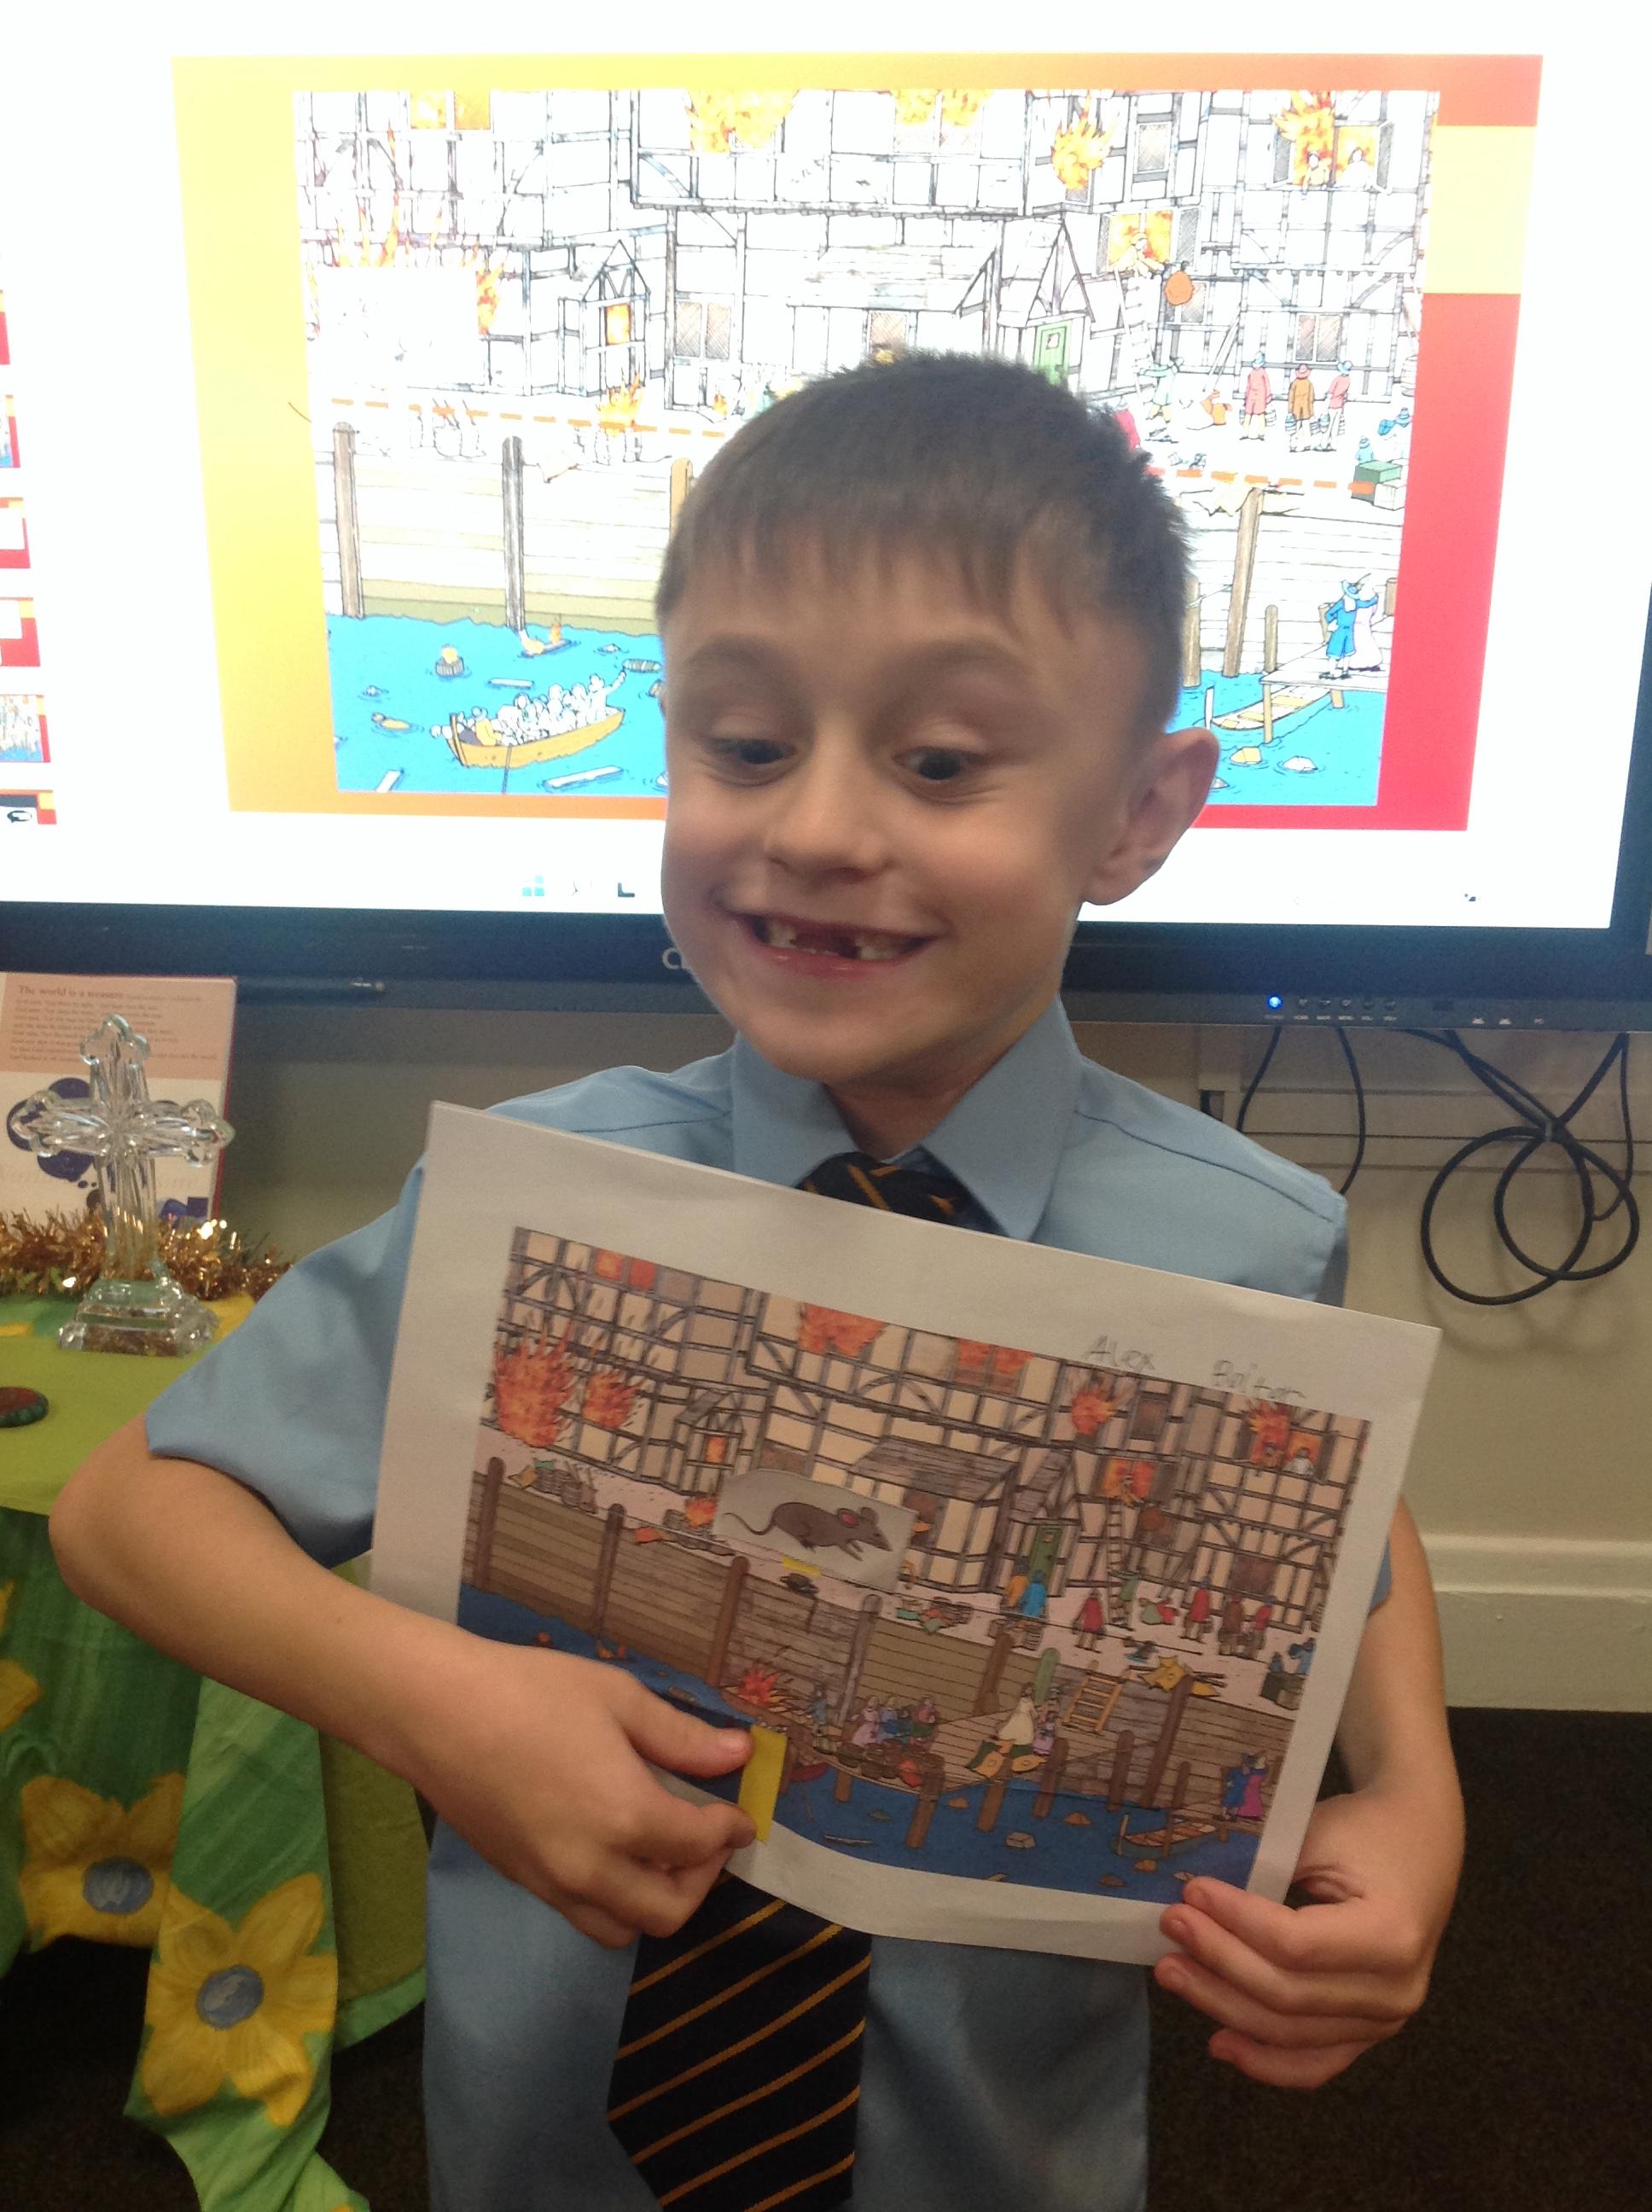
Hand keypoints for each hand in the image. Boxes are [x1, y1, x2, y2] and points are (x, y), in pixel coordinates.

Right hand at [407, 1636, 754, 1948]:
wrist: (436, 1712)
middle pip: (668, 1912)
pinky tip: (613, 1852)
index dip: (730, 1831)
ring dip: (655, 1902)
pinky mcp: (521, 1882)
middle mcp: (592, 1868)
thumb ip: (682, 1737)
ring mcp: (551, 1883)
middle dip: (701, 1880)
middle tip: (705, 1839)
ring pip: (622, 1929)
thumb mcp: (618, 1699)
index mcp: (626, 1818)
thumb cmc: (532, 1692)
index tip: (741, 1817)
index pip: (699, 1846)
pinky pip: (582, 1916)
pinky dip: (613, 1901)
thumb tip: (738, 1754)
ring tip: (661, 1854)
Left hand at [1153, 1783, 1460, 2087]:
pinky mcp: (1369, 2032)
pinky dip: (1265, 2061)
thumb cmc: (1366, 1832)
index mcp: (1391, 1934)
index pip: (1295, 1944)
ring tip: (1174, 1973)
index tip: (1191, 1893)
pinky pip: (1314, 2063)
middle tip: (1171, 1927)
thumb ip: (1266, 1869)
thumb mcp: (1320, 1834)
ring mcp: (1385, 2020)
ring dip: (1224, 2006)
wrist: (1419, 1845)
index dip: (1236, 1923)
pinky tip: (1220, 2043)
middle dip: (1218, 1961)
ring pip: (1290, 2032)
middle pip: (1287, 1994)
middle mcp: (1395, 1990)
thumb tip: (1194, 1899)